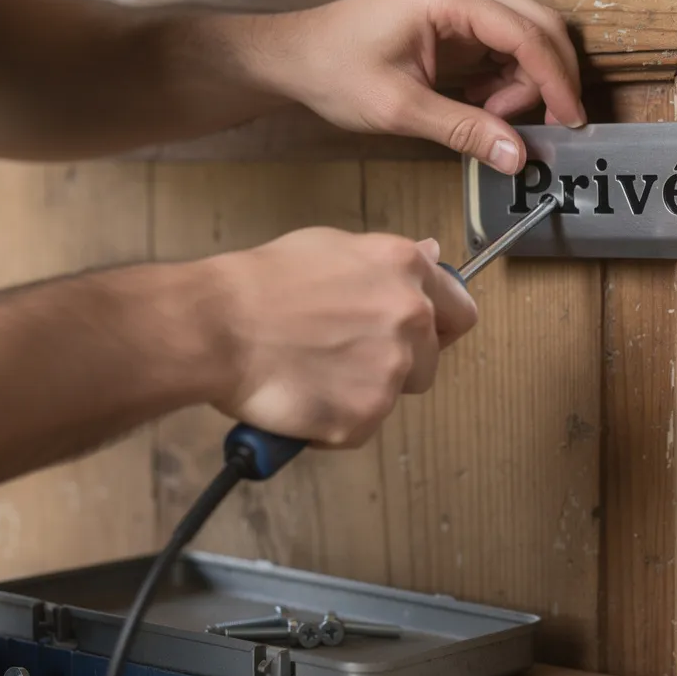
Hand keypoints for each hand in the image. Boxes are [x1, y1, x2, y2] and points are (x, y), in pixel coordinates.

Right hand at [198, 228, 476, 447]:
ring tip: (312, 373)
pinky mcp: (365, 415)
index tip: (422, 338)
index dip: (439, 328)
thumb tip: (431, 255)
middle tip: (343, 358)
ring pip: (392, 396)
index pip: (459, 311)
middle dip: (394, 365)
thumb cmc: (261, 285)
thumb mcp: (332, 247)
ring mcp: (390, 369)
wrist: (217, 325)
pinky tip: (301, 396)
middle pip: (429, 361)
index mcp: (405, 270)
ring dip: (361, 392)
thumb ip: (389, 261)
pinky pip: (360, 428)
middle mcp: (409, 317)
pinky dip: (333, 423)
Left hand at [248, 0, 586, 173]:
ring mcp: (460, 0)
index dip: (556, 80)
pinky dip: (505, 81)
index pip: (527, 34)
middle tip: (545, 127)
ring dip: (524, 84)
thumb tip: (516, 156)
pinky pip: (504, 47)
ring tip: (488, 117)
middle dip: (548, 80)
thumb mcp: (401, 109)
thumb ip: (464, 131)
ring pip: (526, 38)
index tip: (570, 120)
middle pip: (538, 27)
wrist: (295, 58)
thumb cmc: (334, 71)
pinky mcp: (457, 19)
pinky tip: (479, 105)